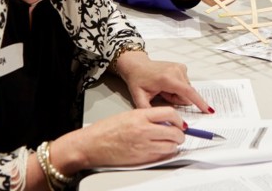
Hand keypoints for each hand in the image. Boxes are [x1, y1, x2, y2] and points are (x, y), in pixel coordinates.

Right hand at [60, 106, 186, 167]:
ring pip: (171, 146)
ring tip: (170, 142)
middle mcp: (144, 131)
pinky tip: (161, 150)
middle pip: (174, 132)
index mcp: (140, 116)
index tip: (180, 122)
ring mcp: (143, 146)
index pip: (170, 113)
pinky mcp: (141, 159)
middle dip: (180, 134)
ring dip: (174, 145)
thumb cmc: (105, 129)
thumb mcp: (129, 115)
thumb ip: (148, 116)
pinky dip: (165, 153)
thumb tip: (165, 120)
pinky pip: (161, 156)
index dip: (178, 119)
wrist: (91, 145)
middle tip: (179, 133)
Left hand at [116, 50, 212, 112]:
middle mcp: (176, 71)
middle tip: (161, 95)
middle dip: (176, 100)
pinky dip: (177, 88)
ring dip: (176, 94)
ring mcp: (180, 67)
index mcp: (167, 78)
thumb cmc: (138, 80)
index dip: (199, 102)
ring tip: (163, 89)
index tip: (208, 111)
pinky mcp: (182, 67)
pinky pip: (185, 84)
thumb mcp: (139, 98)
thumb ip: (150, 112)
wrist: (137, 66)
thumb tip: (161, 124)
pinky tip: (166, 85)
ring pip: (186, 90)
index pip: (188, 92)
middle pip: (186, 94)